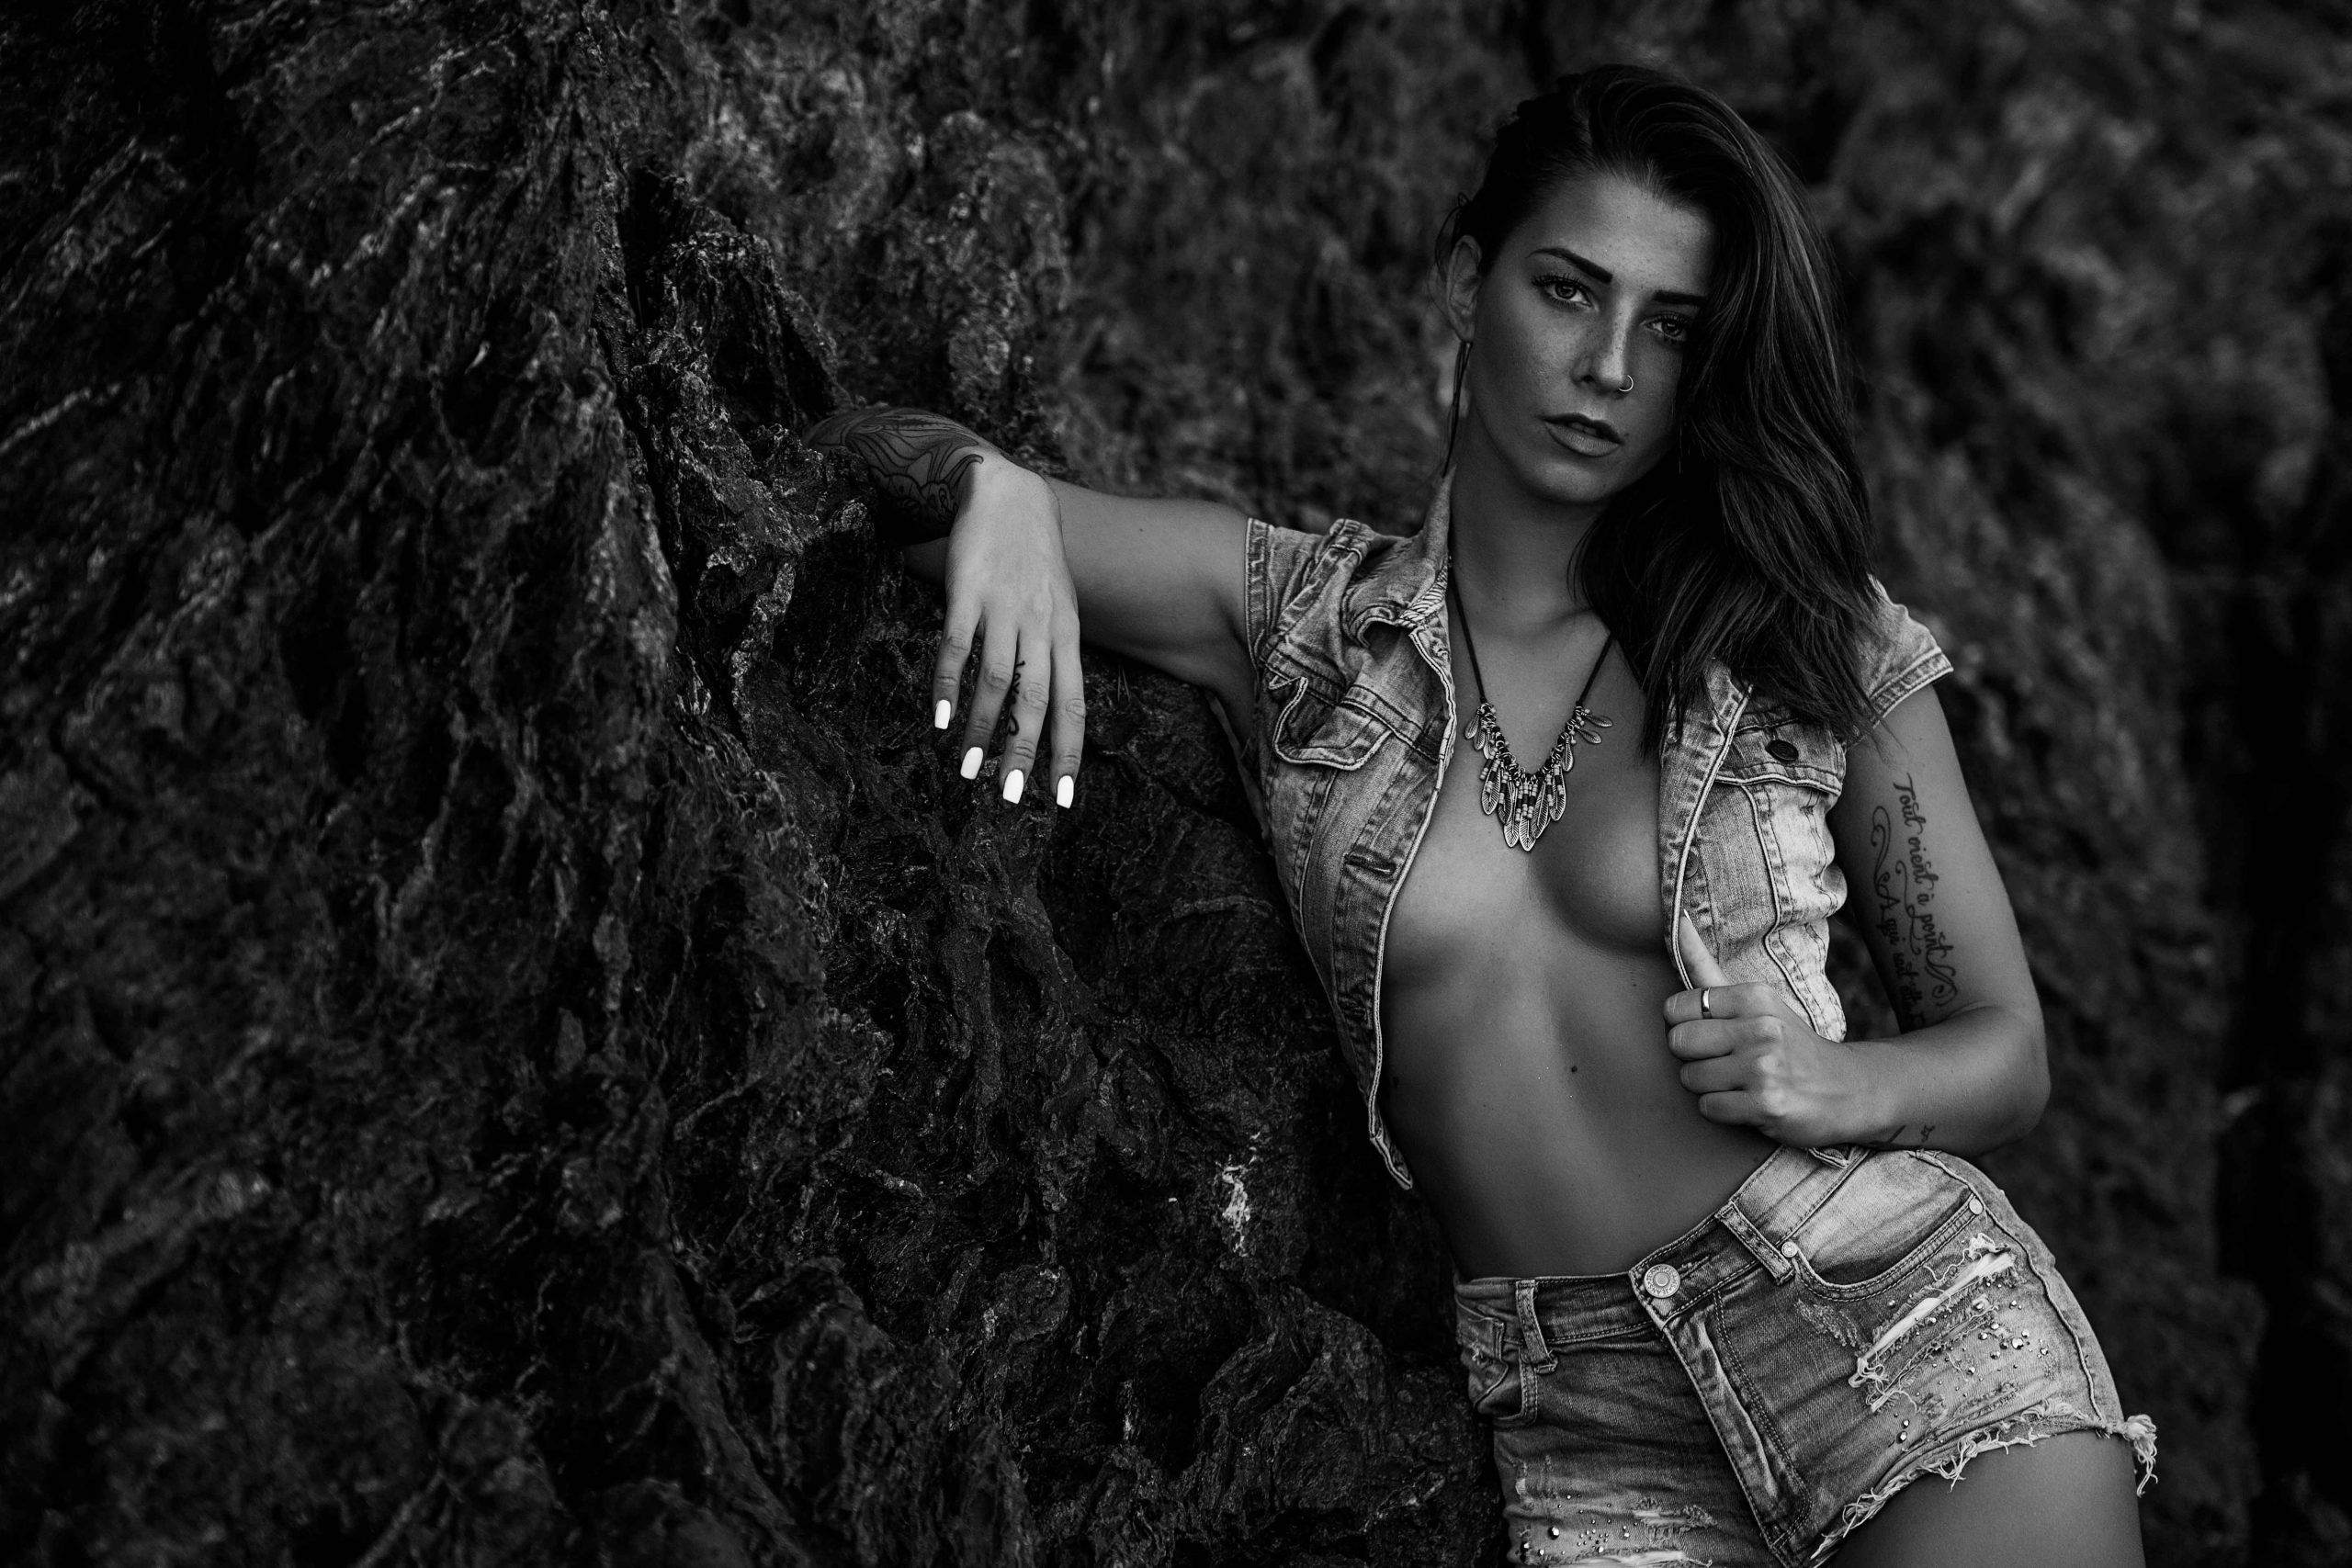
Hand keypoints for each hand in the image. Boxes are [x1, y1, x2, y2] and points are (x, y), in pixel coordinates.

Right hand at [933, 456, 1085, 807]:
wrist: (1006, 492)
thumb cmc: (1034, 558)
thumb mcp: (1061, 605)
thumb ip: (1057, 654)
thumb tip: (1052, 713)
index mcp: (1068, 634)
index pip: (1074, 704)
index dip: (1069, 752)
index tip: (1063, 798)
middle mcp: (1041, 625)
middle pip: (1038, 700)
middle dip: (1024, 752)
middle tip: (1010, 796)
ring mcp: (1004, 608)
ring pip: (996, 680)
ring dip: (981, 728)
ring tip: (967, 768)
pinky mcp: (967, 592)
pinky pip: (956, 647)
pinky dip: (946, 685)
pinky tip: (937, 718)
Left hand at [1663, 912, 1874, 1145]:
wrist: (1848, 1090)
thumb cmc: (1789, 1043)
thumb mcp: (1758, 1002)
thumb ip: (1708, 967)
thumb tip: (1676, 921)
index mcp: (1754, 997)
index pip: (1676, 1007)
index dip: (1685, 1026)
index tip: (1712, 1033)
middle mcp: (1761, 1027)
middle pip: (1677, 1043)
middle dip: (1693, 1057)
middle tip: (1725, 1061)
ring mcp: (1765, 1067)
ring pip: (1690, 1078)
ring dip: (1708, 1087)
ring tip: (1741, 1082)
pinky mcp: (1767, 1104)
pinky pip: (1708, 1108)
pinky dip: (1722, 1111)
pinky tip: (1749, 1102)